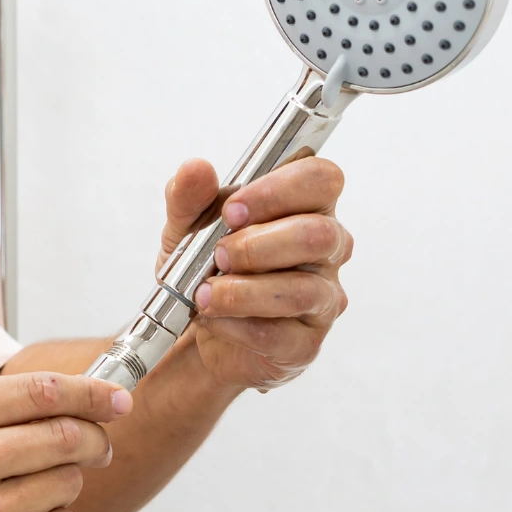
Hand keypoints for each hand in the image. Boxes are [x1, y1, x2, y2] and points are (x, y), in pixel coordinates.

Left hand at [160, 156, 352, 391]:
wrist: (189, 328)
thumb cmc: (204, 266)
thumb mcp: (185, 226)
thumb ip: (188, 196)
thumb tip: (196, 168)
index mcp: (305, 206)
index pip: (322, 178)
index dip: (278, 190)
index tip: (232, 210)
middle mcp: (326, 250)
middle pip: (319, 235)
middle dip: (257, 245)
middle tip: (218, 254)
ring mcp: (323, 299)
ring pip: (303, 289)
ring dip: (242, 291)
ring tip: (204, 293)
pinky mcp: (306, 343)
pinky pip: (279, 334)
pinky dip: (235, 325)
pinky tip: (213, 319)